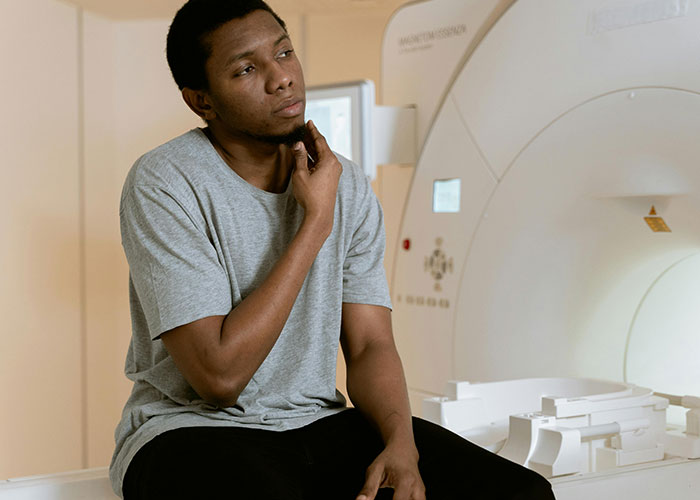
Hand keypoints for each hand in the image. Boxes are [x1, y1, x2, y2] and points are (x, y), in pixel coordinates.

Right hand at [291, 120, 341, 235]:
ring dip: (312, 149)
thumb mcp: (301, 174)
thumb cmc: (311, 196)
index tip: (308, 122)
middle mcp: (334, 165)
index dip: (312, 131)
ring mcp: (333, 172)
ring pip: (321, 155)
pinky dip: (314, 159)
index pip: (320, 141)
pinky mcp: (331, 178)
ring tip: (302, 141)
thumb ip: (300, 157)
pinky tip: (306, 156)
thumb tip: (298, 144)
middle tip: (303, 130)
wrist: (320, 215)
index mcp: (329, 160)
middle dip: (311, 139)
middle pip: (321, 147)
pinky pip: (322, 163)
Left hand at [356, 445, 425, 499]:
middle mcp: (417, 489)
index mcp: (405, 481)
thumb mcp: (374, 470)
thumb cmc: (388, 459)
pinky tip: (394, 499)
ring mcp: (422, 494)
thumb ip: (368, 489)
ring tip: (390, 498)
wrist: (404, 450)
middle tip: (386, 499)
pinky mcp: (422, 497)